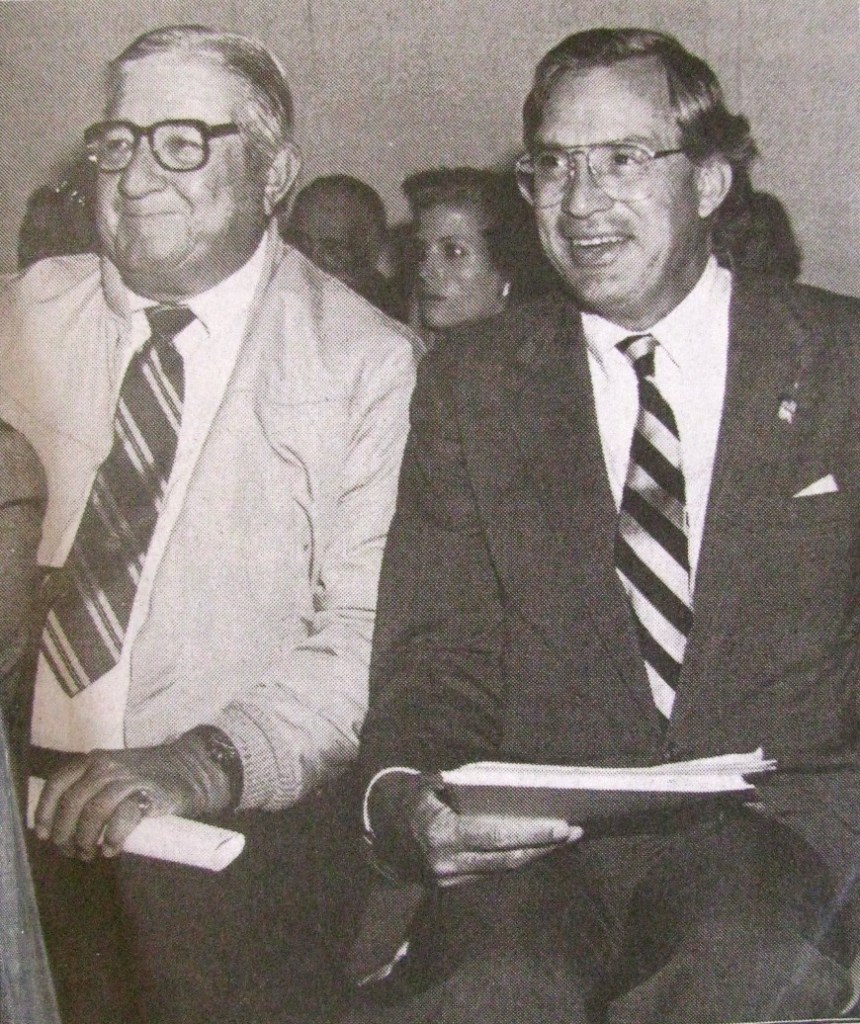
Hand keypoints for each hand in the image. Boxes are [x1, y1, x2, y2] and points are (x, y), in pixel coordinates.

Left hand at [34, 733, 232, 860]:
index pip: (58, 783)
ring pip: (92, 812)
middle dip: (65, 833)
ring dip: (86, 839)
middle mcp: (106, 766)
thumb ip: (92, 786)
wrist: (190, 769)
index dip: (45, 811)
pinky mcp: (147, 794)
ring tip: (91, 853)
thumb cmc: (148, 777)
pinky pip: (121, 819)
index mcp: (94, 760)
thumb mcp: (114, 771)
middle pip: (72, 803)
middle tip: (71, 851)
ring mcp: (127, 779)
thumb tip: (63, 824)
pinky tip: (111, 848)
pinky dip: (112, 837)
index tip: (43, 834)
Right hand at [370, 772, 581, 886]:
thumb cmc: (407, 799)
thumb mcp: (423, 784)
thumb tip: (476, 777)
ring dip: (535, 854)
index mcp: (442, 837)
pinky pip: (492, 871)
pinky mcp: (453, 885)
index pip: (497, 838)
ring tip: (564, 837)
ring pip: (503, 869)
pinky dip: (516, 858)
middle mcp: (448, 865)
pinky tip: (537, 845)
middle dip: (544, 846)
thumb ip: (446, 781)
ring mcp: (450, 879)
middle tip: (575, 830)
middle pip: (507, 859)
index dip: (532, 834)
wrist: (375, 834)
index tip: (562, 825)